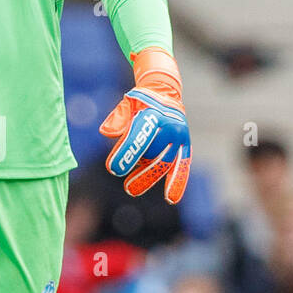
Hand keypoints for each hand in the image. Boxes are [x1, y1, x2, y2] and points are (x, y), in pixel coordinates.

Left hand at [100, 48, 190, 203]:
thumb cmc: (141, 101)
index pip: (139, 136)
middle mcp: (170, 126)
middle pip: (154, 154)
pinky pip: (183, 167)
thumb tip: (107, 133)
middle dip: (138, 170)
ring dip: (149, 178)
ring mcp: (180, 138)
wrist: (166, 93)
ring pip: (166, 163)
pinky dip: (178, 182)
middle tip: (124, 185)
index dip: (126, 153)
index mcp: (154, 114)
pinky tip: (172, 198)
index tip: (113, 169)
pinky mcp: (185, 147)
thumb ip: (118, 118)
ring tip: (132, 189)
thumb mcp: (127, 103)